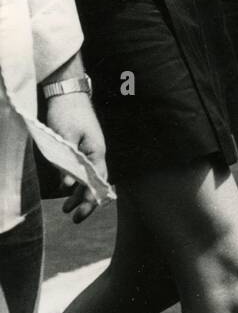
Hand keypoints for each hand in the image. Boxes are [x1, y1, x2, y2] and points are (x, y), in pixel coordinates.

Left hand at [44, 92, 108, 223]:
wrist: (68, 92)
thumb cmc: (68, 112)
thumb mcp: (65, 138)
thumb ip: (67, 162)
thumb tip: (66, 185)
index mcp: (96, 151)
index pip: (97, 182)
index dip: (90, 200)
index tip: (81, 214)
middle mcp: (96, 153)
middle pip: (94, 183)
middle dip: (86, 202)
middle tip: (74, 219)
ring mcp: (90, 150)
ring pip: (87, 178)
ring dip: (78, 194)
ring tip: (66, 210)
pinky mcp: (81, 147)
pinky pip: (80, 169)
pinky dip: (73, 181)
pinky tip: (65, 190)